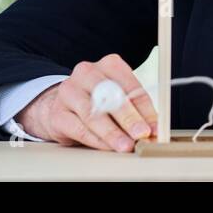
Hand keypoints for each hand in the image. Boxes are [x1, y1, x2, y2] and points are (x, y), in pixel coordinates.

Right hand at [15, 53, 157, 151]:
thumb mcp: (119, 97)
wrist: (62, 105)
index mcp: (109, 65)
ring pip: (94, 114)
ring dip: (113, 133)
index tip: (155, 127)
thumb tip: (155, 128)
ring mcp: (69, 92)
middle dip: (130, 118)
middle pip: (111, 97)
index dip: (146, 109)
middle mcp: (87, 73)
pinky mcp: (57, 113)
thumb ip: (137, 110)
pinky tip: (108, 147)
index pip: (132, 87)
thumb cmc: (97, 99)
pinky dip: (97, 140)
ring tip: (126, 145)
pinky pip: (79, 129)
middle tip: (142, 134)